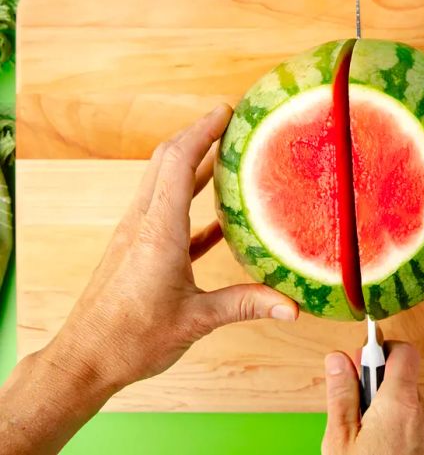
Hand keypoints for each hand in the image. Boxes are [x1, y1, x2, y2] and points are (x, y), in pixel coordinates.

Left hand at [0, 105, 298, 453]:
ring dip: (191, 163)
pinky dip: (189, 201)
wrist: (86, 359)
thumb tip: (292, 307)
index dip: (202, 131)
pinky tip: (218, 215)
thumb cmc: (133, 339)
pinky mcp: (137, 249)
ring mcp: (137, 234)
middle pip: (166, 161)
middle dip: (196, 134)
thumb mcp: (197, 320)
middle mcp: (144, 223)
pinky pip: (166, 213)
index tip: (226, 110)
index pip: (177, 162)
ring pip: (163, 182)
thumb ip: (246, 304)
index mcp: (158, 231)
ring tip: (225, 153)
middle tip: (229, 120)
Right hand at [322, 342, 423, 454]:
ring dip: (392, 415)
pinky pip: (421, 430)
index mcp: (401, 406)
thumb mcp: (340, 439)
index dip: (383, 350)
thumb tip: (338, 358)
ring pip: (412, 408)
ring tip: (370, 440)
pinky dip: (405, 434)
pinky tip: (386, 451)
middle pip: (404, 382)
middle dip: (381, 390)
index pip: (404, 352)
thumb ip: (342, 394)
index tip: (364, 360)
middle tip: (358, 412)